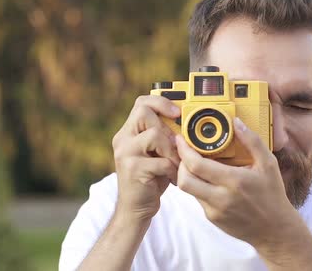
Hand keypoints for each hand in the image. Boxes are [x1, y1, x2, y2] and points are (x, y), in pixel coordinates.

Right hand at [111, 95, 180, 221]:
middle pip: (144, 113)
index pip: (141, 103)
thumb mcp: (157, 153)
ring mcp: (125, 153)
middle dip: (166, 127)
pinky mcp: (133, 169)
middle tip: (176, 146)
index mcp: (129, 132)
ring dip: (172, 150)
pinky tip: (173, 178)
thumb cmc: (152, 179)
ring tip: (176, 164)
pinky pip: (161, 161)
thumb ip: (165, 137)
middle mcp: (123, 139)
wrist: (135, 209)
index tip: (177, 112)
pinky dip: (172, 170)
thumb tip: (189, 121)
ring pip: (154, 134)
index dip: (160, 102)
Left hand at [175, 117, 299, 246]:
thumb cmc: (272, 194)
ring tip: (195, 163)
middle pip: (184, 180)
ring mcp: (215, 211)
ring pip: (188, 190)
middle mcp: (221, 198)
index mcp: (234, 181)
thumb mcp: (269, 164)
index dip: (184, 151)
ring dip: (188, 174)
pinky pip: (198, 199)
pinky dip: (198, 186)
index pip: (197, 166)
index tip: (181, 140)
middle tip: (185, 152)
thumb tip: (236, 123)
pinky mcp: (213, 218)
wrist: (275, 229)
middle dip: (180, 163)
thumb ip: (252, 141)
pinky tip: (208, 180)